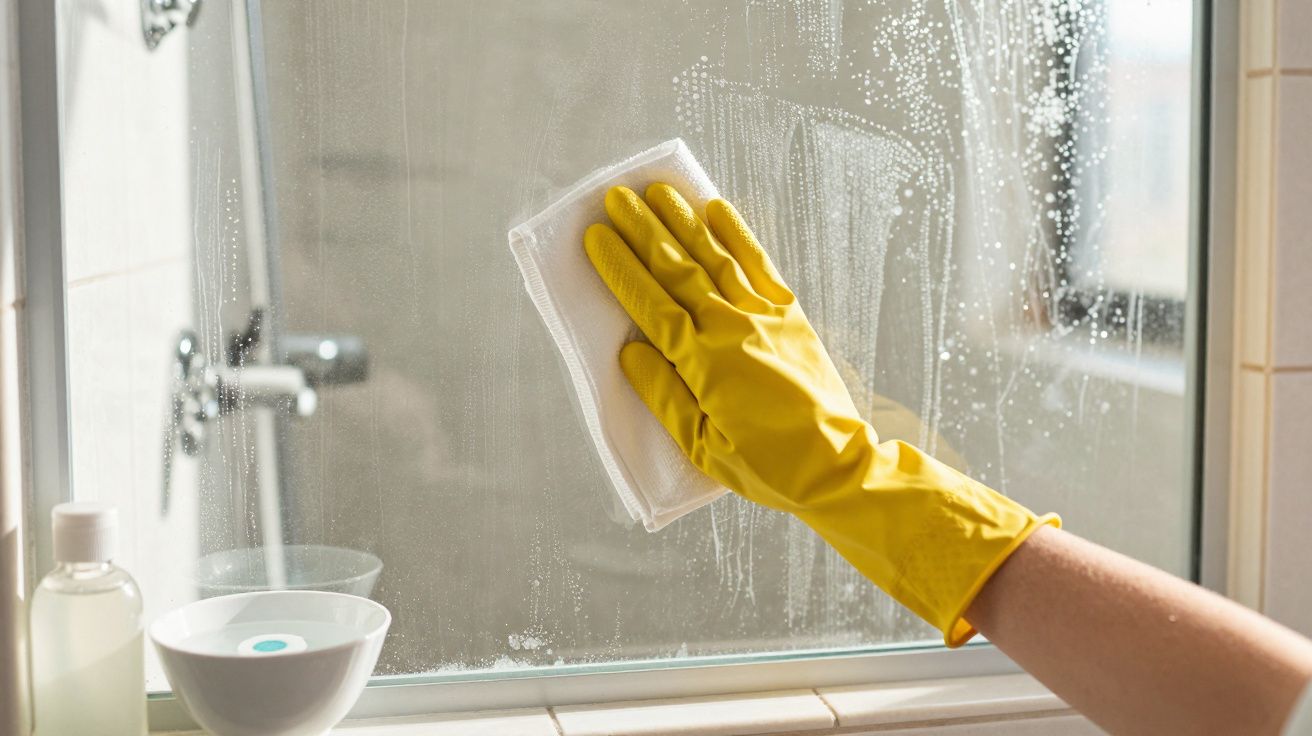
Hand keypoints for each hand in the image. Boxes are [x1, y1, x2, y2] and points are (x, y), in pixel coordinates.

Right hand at [586, 182, 1057, 645]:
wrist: (835, 464)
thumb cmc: (764, 463)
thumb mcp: (701, 445)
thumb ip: (663, 394)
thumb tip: (629, 351)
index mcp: (702, 361)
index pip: (650, 304)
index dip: (620, 268)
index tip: (595, 236)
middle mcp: (730, 327)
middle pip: (677, 269)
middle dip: (643, 230)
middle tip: (615, 196)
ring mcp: (763, 315)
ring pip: (715, 257)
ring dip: (684, 221)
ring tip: (658, 190)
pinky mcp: (790, 314)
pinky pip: (759, 264)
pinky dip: (738, 234)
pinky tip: (717, 209)